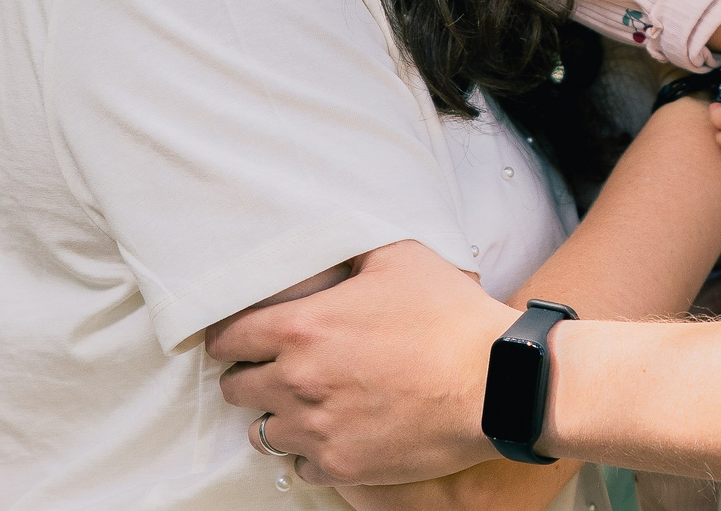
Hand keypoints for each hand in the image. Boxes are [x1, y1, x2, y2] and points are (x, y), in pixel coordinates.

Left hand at [208, 240, 515, 486]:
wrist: (493, 382)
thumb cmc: (450, 317)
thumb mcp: (400, 258)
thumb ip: (350, 253)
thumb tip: (329, 253)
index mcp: (303, 328)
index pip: (228, 339)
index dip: (229, 336)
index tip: (237, 339)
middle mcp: (298, 383)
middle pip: (236, 389)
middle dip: (249, 376)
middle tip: (275, 368)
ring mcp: (317, 430)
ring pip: (262, 434)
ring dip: (277, 416)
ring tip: (303, 404)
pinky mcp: (342, 465)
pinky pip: (300, 467)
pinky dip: (310, 452)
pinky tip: (333, 432)